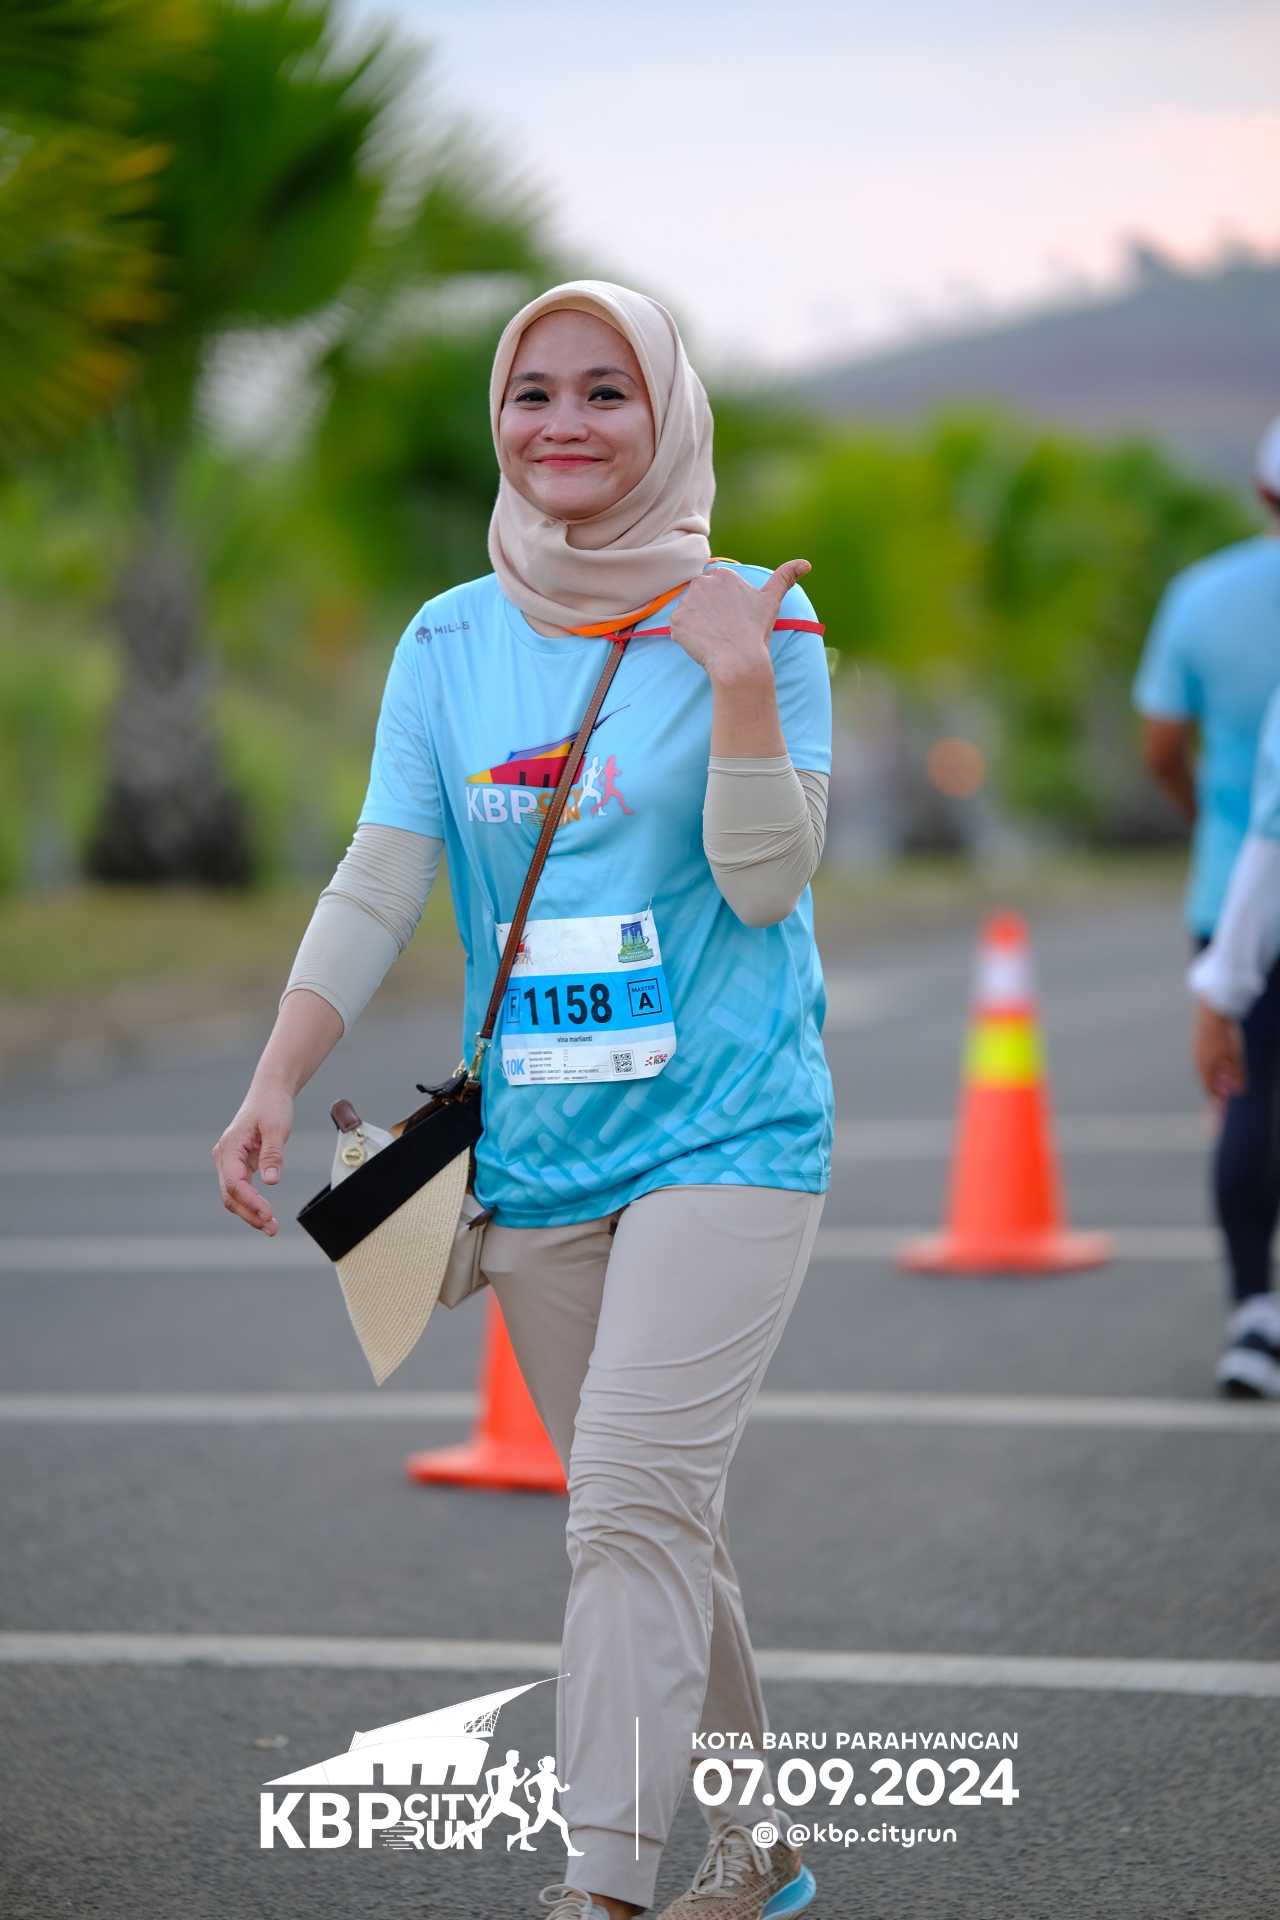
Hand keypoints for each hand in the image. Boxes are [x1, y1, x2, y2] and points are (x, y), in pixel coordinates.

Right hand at [213, 1081, 293, 1233]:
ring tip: (271, 1228)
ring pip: (233, 1195)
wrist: (269, 1093)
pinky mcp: (239, 1165)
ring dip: (250, 1213)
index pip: (234, 1182)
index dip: (249, 1201)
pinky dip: (251, 1204)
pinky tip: (265, 1215)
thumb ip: (272, 1154)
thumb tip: (271, 1181)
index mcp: (230, 1147)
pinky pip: (241, 1189)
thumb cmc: (272, 1107)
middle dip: (249, 1214)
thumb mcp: (276, 1127)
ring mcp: (229, 1162)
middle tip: (272, 1229)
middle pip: (230, 1194)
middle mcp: (224, 1157)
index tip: (268, 1214)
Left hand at [670, 560, 809, 757]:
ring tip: (715, 636)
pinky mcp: (675, 621)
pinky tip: (703, 643)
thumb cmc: (756, 631)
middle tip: (724, 629)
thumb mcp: (771, 600)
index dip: (724, 606)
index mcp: (722, 574)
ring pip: (689, 613)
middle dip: (709, 612)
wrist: (739, 660)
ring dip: (698, 624)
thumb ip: (785, 577)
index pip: (715, 589)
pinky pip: (678, 627)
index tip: (733, 619)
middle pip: (700, 598)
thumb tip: (806, 563)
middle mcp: (701, 583)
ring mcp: (686, 602)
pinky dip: (687, 636)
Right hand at [1192, 999, 1245, 1103]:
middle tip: (1222, 1098)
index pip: (1210, 1089)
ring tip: (1221, 1082)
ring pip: (1204, 1071)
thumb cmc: (1224, 1033)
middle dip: (1214, 1090)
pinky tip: (1217, 1064)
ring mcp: (1196, 1052)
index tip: (1222, 1107)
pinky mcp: (1197, 1044)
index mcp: (1205, 1066)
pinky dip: (1210, 1067)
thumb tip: (1237, 1091)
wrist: (1212, 1010)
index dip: (1217, 1100)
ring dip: (1212, 1078)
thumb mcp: (1235, 1055)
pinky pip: (1203, 1061)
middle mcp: (1198, 1061)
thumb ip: (1236, 1074)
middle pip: (1206, 1081)